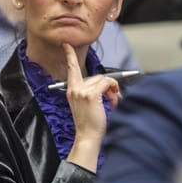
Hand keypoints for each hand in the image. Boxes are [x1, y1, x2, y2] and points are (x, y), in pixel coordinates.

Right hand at [63, 43, 120, 170]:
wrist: (88, 137)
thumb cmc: (89, 124)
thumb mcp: (87, 105)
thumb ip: (92, 92)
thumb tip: (106, 85)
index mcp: (72, 91)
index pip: (71, 69)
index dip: (69, 56)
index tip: (67, 45)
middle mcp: (75, 89)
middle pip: (97, 76)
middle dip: (108, 86)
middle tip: (114, 98)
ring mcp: (82, 91)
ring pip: (104, 80)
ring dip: (113, 90)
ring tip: (114, 102)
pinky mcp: (91, 94)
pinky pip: (107, 84)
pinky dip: (114, 91)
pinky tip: (113, 101)